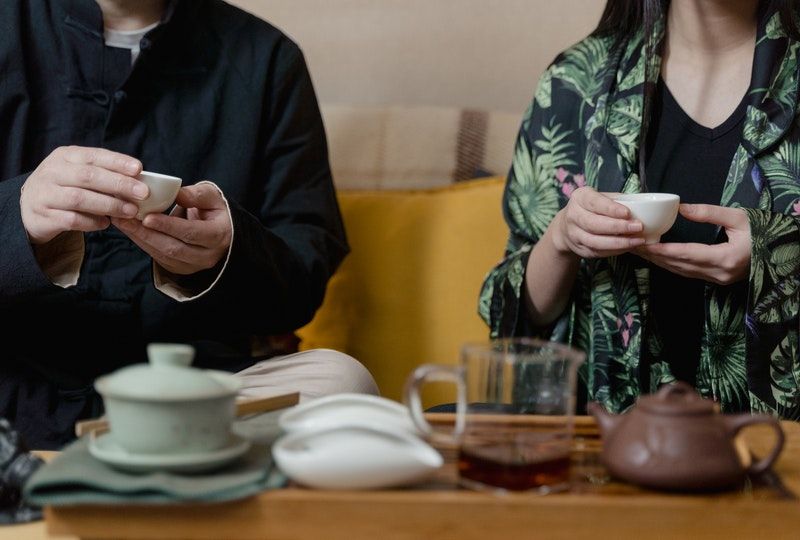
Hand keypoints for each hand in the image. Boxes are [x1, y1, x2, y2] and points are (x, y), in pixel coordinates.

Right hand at [20, 146, 146, 243]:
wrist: (29, 207)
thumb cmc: (64, 186)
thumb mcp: (78, 172)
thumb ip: (102, 172)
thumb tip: (137, 179)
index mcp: (64, 156)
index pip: (93, 156)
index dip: (117, 162)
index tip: (139, 169)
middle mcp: (52, 172)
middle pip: (88, 176)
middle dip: (119, 184)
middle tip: (142, 193)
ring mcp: (45, 194)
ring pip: (80, 198)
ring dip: (109, 205)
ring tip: (130, 211)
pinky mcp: (43, 216)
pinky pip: (72, 220)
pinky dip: (92, 222)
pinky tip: (106, 223)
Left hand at [112, 182, 232, 274]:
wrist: (221, 232)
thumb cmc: (215, 211)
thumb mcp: (212, 197)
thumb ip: (197, 195)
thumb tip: (176, 193)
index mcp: (218, 236)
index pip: (191, 233)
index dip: (168, 226)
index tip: (147, 217)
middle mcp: (207, 256)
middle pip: (173, 248)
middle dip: (146, 233)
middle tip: (124, 218)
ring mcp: (192, 265)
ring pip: (162, 255)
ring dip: (139, 239)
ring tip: (121, 222)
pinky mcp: (179, 268)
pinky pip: (157, 257)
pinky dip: (142, 243)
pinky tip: (129, 230)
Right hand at [551, 187, 644, 258]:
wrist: (568, 225)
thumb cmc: (592, 208)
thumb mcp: (601, 197)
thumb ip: (617, 201)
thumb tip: (642, 210)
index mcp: (580, 197)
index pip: (595, 202)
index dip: (611, 209)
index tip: (627, 213)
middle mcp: (573, 215)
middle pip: (593, 224)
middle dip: (617, 227)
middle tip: (638, 227)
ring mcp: (574, 234)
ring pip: (595, 241)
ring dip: (618, 242)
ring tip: (637, 241)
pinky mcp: (579, 249)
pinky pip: (598, 252)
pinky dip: (614, 251)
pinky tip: (628, 247)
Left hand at [635, 204, 750, 284]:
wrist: (779, 252)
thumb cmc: (761, 232)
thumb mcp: (739, 218)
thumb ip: (710, 213)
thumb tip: (682, 208)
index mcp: (726, 258)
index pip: (688, 254)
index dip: (665, 250)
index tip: (646, 244)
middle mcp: (719, 273)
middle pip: (680, 265)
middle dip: (656, 256)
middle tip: (635, 245)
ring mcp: (717, 279)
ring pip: (681, 271)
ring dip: (660, 261)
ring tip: (641, 251)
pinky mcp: (715, 279)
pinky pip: (687, 273)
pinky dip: (671, 264)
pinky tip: (658, 257)